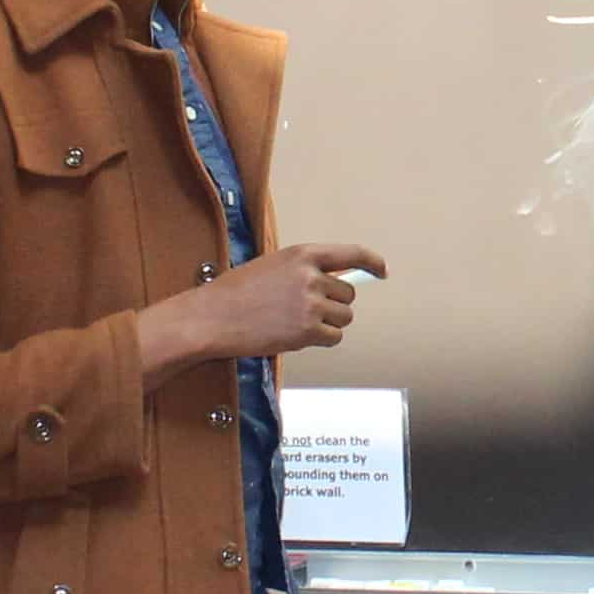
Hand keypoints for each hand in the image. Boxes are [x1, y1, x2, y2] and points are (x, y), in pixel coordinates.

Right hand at [187, 243, 386, 362]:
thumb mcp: (273, 266)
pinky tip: (296, 336)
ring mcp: (311, 304)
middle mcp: (311, 276)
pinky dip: (321, 340)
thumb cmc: (236, 293)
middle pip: (348, 293)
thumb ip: (305, 270)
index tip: (381, 271)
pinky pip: (334, 338)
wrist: (212, 317)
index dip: (372, 263)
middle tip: (305, 310)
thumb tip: (339, 283)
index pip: (352, 253)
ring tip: (295, 322)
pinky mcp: (308, 330)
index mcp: (303, 254)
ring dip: (328, 323)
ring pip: (344, 317)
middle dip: (334, 304)